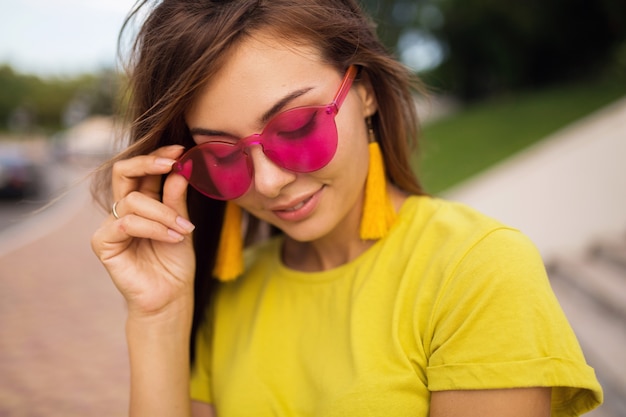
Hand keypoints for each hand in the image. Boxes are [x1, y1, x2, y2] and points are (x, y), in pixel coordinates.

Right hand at [91, 145, 195, 316]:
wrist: (171, 296)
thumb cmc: (175, 262)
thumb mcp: (182, 224)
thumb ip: (176, 198)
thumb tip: (179, 168)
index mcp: (141, 202)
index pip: (142, 170)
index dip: (158, 156)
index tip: (181, 150)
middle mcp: (122, 209)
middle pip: (124, 171)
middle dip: (150, 162)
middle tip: (174, 162)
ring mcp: (111, 225)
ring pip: (134, 200)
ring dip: (164, 212)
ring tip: (185, 228)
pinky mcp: (103, 243)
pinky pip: (127, 223)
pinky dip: (154, 228)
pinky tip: (172, 237)